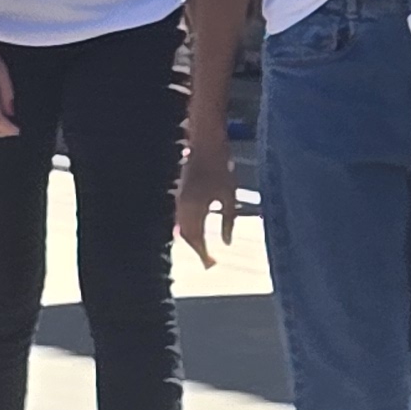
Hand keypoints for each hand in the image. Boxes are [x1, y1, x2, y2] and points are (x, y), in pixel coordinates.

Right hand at [176, 127, 239, 266]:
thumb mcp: (230, 196)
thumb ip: (228, 221)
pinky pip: (181, 218)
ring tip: (204, 250)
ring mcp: (180, 200)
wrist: (206, 145)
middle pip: (186, 236)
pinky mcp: (181, 194)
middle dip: (197, 250)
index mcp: (196, 208)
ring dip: (191, 240)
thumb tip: (225, 242)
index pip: (196, 239)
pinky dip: (188, 228)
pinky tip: (196, 232)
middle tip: (208, 262)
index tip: (211, 264)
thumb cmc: (222, 168)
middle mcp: (184, 206)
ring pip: (182, 228)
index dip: (203, 254)